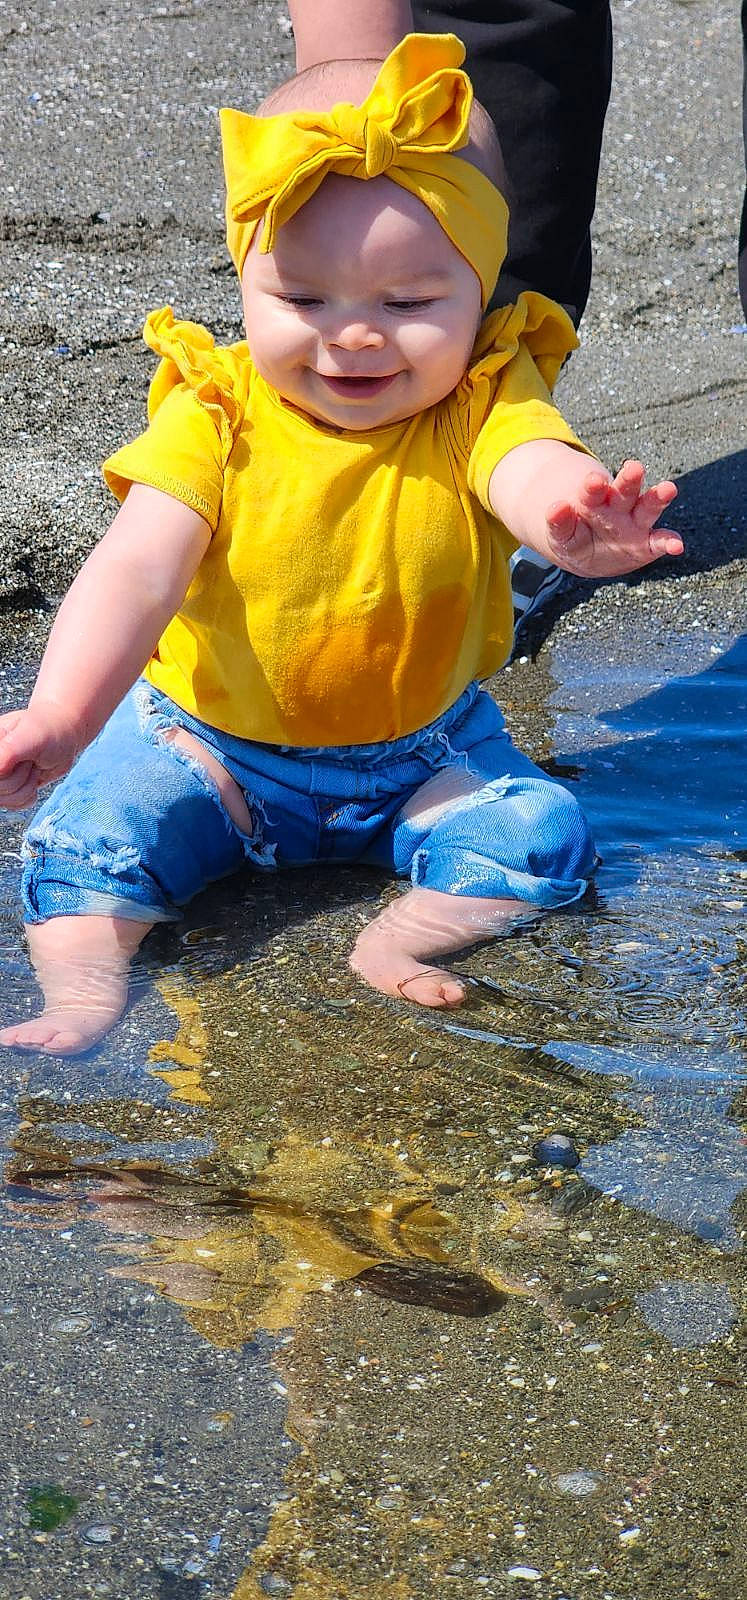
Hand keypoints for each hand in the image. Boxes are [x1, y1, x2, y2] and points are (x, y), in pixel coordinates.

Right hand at [0, 702, 79, 810]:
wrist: (62, 736)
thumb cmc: (46, 731)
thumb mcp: (29, 736)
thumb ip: (9, 751)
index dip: (7, 773)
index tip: (20, 759)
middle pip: (0, 790)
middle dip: (20, 778)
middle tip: (29, 760)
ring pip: (6, 802)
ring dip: (27, 786)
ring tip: (31, 766)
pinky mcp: (8, 790)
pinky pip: (15, 805)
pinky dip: (29, 794)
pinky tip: (32, 777)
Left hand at [545, 460, 681, 577]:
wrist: (589, 556)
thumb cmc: (574, 538)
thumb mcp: (561, 534)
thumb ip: (559, 524)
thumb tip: (555, 507)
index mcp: (594, 499)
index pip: (593, 491)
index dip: (594, 486)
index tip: (593, 479)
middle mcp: (618, 507)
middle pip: (625, 490)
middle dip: (629, 479)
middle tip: (634, 468)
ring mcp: (635, 524)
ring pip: (647, 506)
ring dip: (657, 497)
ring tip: (669, 488)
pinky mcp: (647, 545)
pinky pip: (659, 542)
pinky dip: (668, 543)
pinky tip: (677, 546)